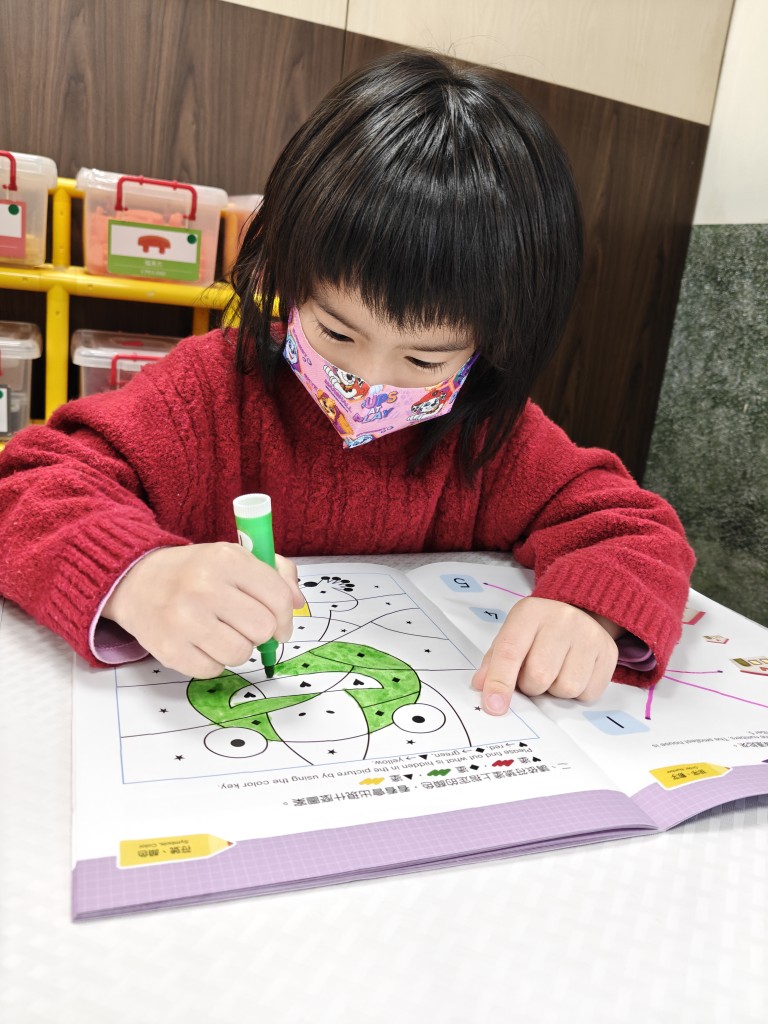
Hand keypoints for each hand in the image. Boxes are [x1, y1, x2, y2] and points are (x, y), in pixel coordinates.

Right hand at [102, 543, 303, 677]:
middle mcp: (204, 587)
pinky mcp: (169, 649)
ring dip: (238, 648)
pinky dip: (213, 661)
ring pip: (241, 653)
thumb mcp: (235, 557)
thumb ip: (275, 574)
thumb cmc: (195, 572)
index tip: (281, 626)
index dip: (286, 617)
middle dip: (260, 632)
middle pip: (262, 628)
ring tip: (221, 632)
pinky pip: (213, 670)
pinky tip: (201, 643)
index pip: (278, 597)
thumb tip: (298, 604)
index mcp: (226, 559)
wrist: (136, 580)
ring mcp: (184, 619)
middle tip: (245, 626)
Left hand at [471, 597, 620, 713]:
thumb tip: (481, 687)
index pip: (510, 651)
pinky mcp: (609, 652)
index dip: (500, 682)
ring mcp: (589, 634)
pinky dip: (577, 693)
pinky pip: (588, 693)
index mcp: (530, 613)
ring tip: (554, 673)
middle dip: (530, 686)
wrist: (579, 611)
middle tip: (531, 676)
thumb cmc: (538, 630)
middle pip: (539, 676)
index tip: (494, 707)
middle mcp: (562, 619)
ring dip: (554, 691)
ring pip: (566, 688)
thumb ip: (494, 662)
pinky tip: (573, 673)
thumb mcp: (512, 635)